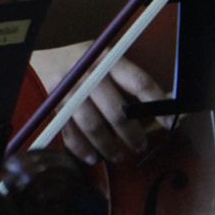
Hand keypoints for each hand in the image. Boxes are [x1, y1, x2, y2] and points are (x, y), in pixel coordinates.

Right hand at [31, 44, 169, 163]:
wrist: (45, 57)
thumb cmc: (86, 62)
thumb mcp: (109, 61)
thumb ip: (130, 81)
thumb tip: (164, 106)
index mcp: (108, 60)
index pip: (139, 83)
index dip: (157, 103)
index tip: (169, 122)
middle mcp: (88, 74)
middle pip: (115, 110)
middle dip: (131, 133)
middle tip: (140, 146)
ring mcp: (69, 90)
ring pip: (92, 124)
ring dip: (108, 145)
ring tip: (118, 155)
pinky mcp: (54, 104)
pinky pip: (68, 131)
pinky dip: (81, 148)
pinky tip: (92, 157)